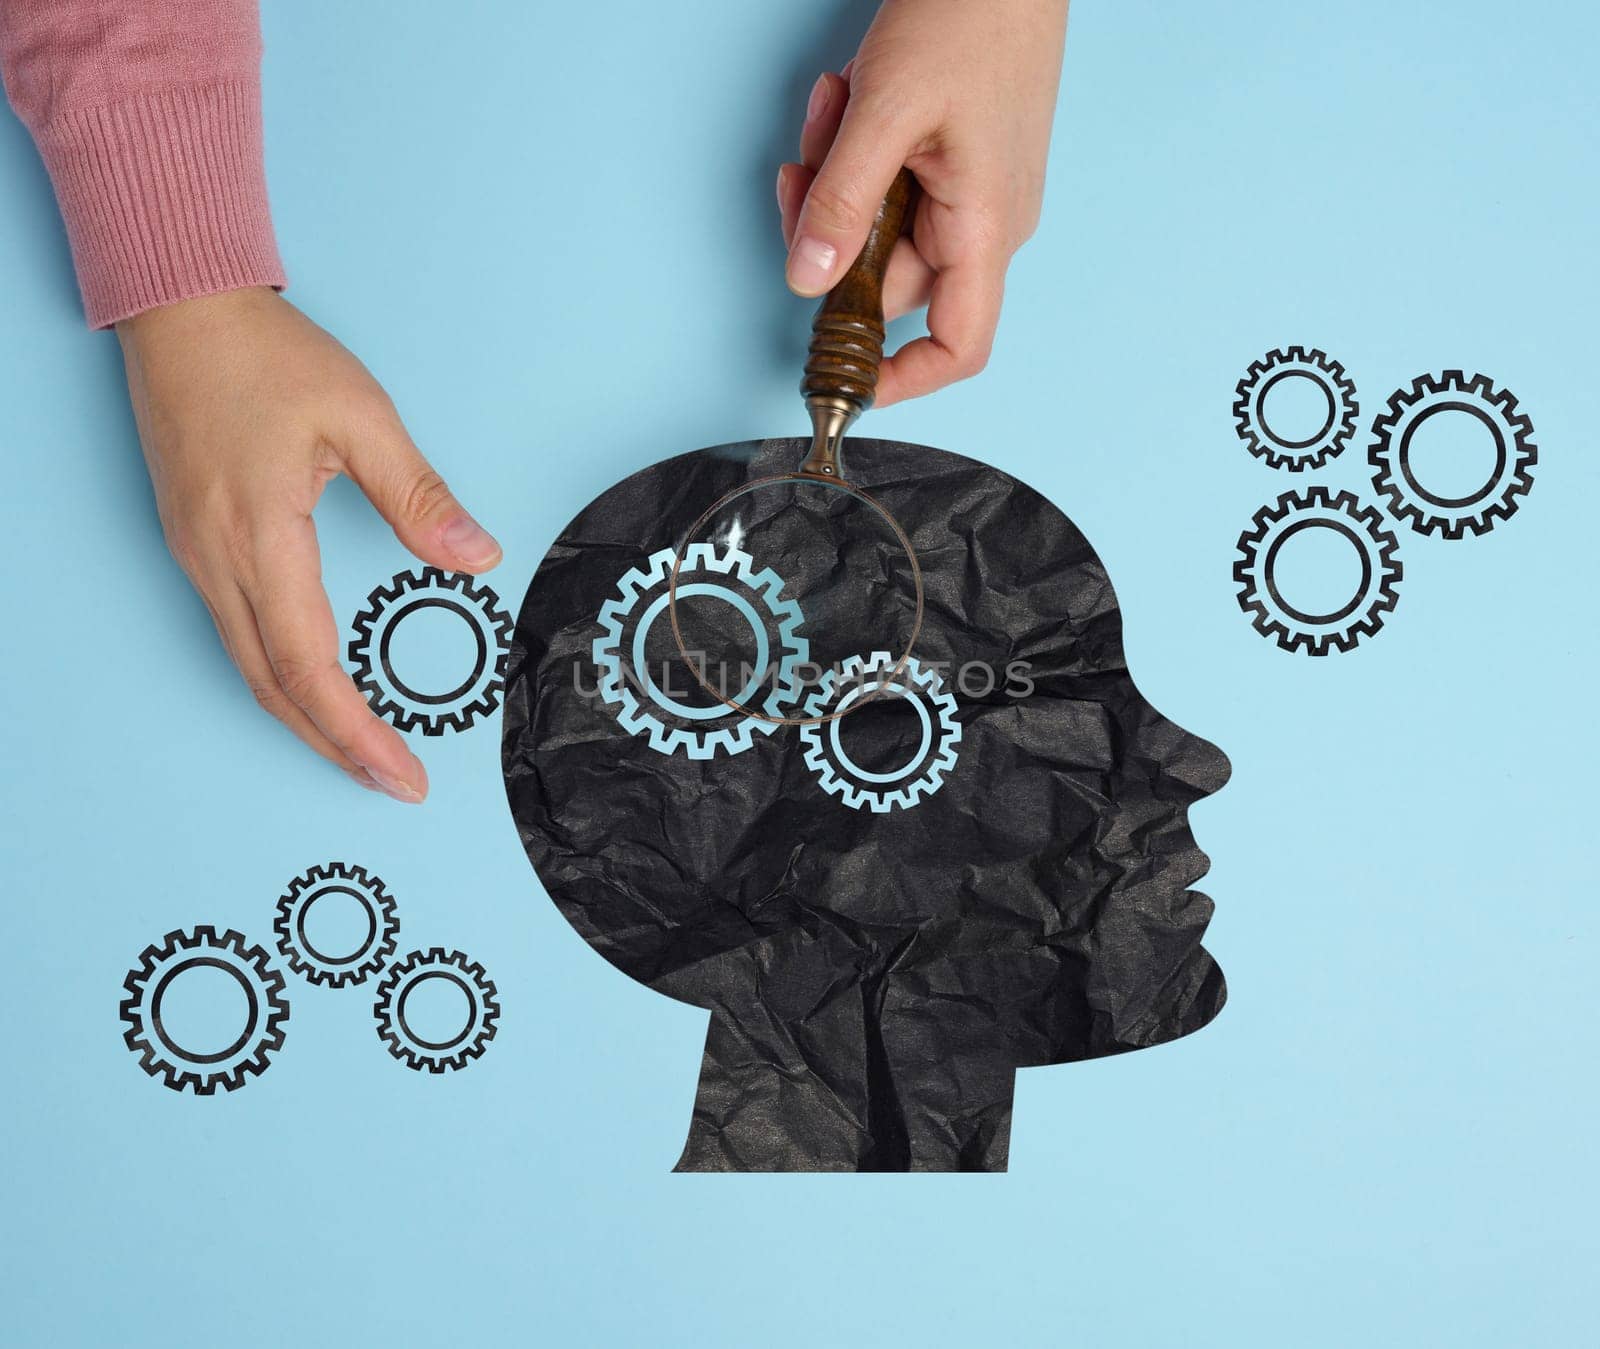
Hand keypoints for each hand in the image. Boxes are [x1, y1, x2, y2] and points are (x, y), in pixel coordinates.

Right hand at [116, 288, 501, 801]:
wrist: (180, 309)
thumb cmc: (266, 354)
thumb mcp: (359, 416)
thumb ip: (419, 496)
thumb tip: (477, 557)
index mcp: (257, 535)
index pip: (310, 665)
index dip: (357, 731)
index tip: (403, 775)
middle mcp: (216, 559)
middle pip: (275, 686)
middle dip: (336, 746)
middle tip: (393, 783)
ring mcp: (197, 554)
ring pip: (250, 667)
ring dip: (306, 719)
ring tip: (362, 753)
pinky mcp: (196, 542)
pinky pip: (237, 633)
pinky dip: (281, 677)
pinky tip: (315, 686)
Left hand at [776, 0, 1069, 406]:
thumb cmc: (970, 16)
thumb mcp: (884, 111)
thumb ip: (841, 202)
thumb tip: (807, 280)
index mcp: (987, 228)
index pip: (958, 346)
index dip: (904, 380)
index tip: (847, 380)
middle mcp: (985, 226)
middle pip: (886, 280)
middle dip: (831, 229)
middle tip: (806, 168)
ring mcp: (971, 197)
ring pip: (877, 229)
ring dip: (838, 179)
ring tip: (839, 106)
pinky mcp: (952, 167)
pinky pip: (888, 189)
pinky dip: (856, 154)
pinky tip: (854, 98)